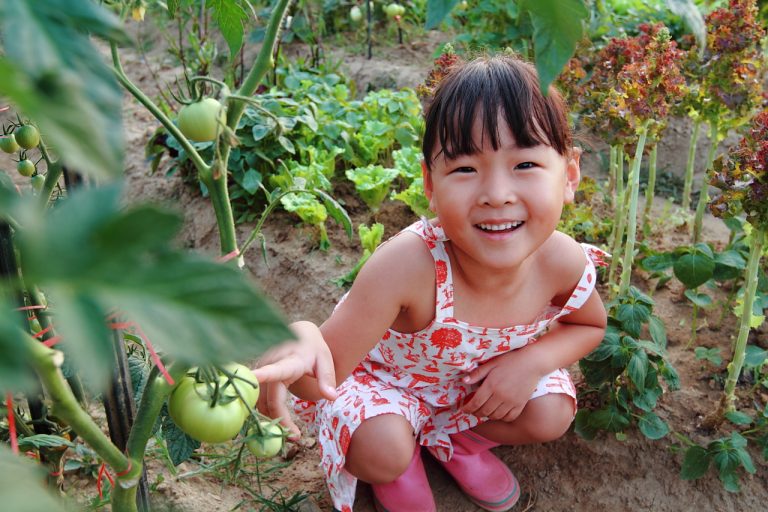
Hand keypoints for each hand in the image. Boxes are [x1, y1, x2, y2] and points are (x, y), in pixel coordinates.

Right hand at [251, 322, 336, 438]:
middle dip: (279, 420)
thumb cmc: (314, 349)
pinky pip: (258, 398)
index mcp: (289, 360)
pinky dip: (267, 411)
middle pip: (269, 399)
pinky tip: (280, 420)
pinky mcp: (257, 374)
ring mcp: (261, 368)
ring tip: (291, 432)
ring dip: (272, 418)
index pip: (274, 370)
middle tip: (295, 438)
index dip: (262, 375)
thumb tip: (331, 397)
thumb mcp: (325, 361)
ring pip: (260, 401)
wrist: (300, 333)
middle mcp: (270, 364)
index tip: (251, 378)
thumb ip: (327, 378)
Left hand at [460, 350, 541, 422]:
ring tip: (484, 410)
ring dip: (487, 415)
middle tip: (472, 410)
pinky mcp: (521, 404)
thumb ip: (477, 373)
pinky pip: (509, 417)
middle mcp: (500, 396)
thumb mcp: (492, 363)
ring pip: (496, 416)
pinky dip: (502, 417)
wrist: (532, 362)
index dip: (467, 408)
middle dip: (475, 412)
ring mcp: (511, 402)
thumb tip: (464, 381)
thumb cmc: (510, 360)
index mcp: (491, 385)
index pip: (475, 403)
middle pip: (484, 411)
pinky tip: (498, 412)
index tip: (463, 409)